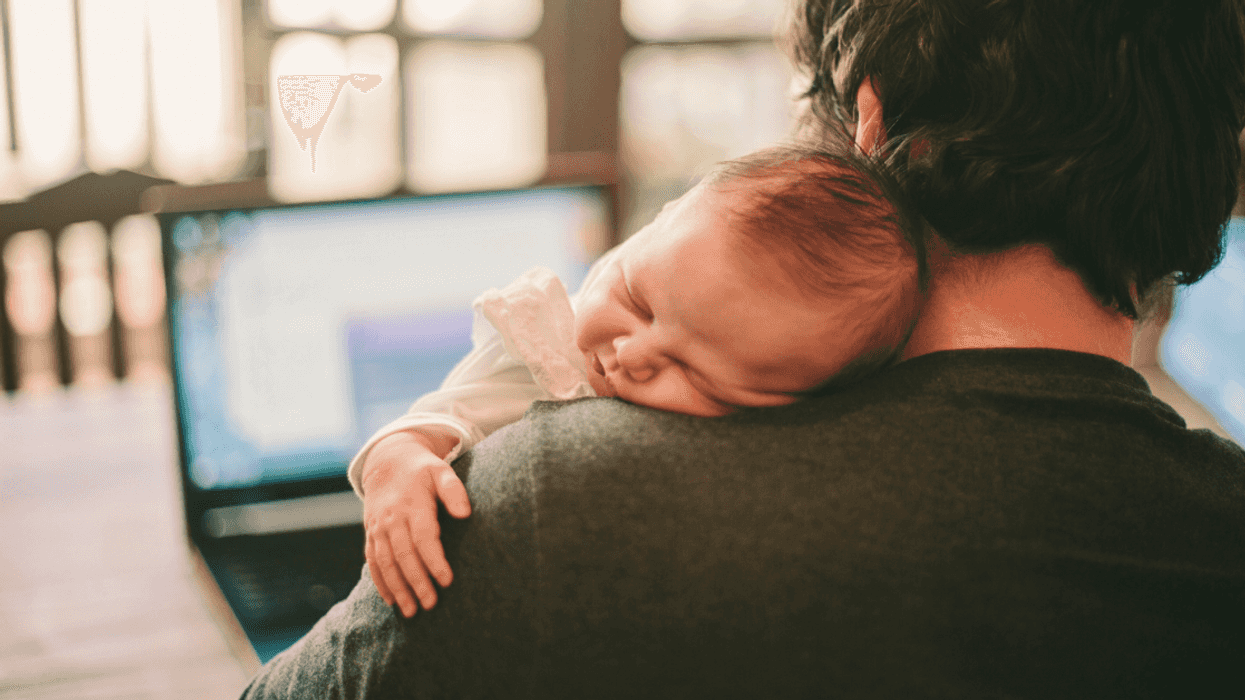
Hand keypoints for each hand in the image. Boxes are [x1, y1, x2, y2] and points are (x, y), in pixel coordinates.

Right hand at [361, 431, 471, 617]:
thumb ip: (454, 490)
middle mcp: (392, 519)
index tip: (447, 580)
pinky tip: (391, 601)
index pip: (424, 537)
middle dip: (417, 582)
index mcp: (412, 504)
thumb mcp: (441, 471)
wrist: (387, 462)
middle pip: (404, 555)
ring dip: (398, 588)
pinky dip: (381, 582)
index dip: (434, 560)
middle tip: (431, 604)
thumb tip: (465, 513)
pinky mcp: (371, 534)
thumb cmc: (423, 470)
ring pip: (386, 563)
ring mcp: (378, 528)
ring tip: (411, 611)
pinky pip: (373, 561)